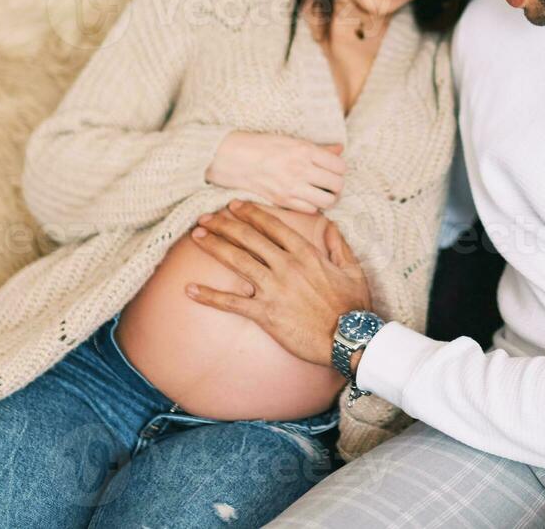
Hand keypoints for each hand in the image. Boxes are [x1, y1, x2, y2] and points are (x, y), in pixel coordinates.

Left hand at [185, 199, 371, 366]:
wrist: (349, 338)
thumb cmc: (353, 305)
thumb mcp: (353, 269)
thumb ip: (339, 244)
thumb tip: (331, 225)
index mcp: (306, 253)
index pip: (272, 225)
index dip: (251, 213)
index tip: (234, 205)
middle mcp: (286, 266)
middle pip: (249, 238)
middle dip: (224, 224)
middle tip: (205, 217)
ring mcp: (274, 289)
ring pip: (237, 261)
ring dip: (214, 246)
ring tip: (196, 237)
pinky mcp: (265, 314)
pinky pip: (232, 303)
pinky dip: (209, 296)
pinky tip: (190, 289)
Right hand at [204, 132, 345, 213]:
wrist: (235, 159)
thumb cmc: (264, 146)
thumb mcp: (292, 141)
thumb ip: (319, 149)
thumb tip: (340, 150)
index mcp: (305, 150)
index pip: (339, 166)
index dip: (340, 170)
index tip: (334, 170)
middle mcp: (301, 169)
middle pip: (337, 184)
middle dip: (337, 185)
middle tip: (330, 183)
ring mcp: (292, 187)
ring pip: (328, 201)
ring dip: (328, 198)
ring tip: (321, 193)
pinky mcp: (283, 201)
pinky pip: (311, 210)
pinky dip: (313, 206)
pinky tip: (306, 198)